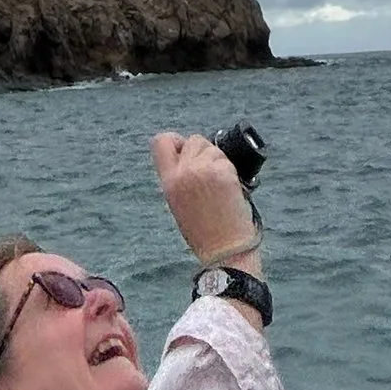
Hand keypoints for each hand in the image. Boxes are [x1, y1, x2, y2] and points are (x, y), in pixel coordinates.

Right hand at [154, 130, 259, 266]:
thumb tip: (188, 155)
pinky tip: (231, 189)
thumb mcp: (177, 202)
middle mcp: (183, 173)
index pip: (160, 141)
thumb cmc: (204, 232)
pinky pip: (226, 159)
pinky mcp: (223, 173)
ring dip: (218, 159)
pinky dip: (230, 170)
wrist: (225, 250)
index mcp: (168, 181)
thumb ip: (178, 177)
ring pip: (212, 147)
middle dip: (203, 151)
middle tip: (210, 174)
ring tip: (220, 184)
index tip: (185, 150)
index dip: (175, 141)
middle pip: (192, 140)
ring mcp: (203, 171)